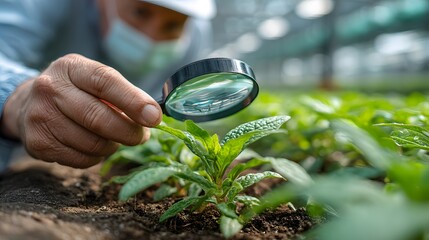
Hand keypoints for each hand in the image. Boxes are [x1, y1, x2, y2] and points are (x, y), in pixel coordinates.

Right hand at [1, 54, 161, 167]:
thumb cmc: (76, 92)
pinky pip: (80, 160)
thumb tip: (152, 116)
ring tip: (114, 139)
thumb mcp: (94, 81)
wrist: (29, 104)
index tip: (154, 117)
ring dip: (112, 146)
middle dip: (129, 132)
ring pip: (92, 143)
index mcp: (72, 67)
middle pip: (99, 117)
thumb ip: (124, 94)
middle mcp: (51, 88)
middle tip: (141, 136)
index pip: (106, 82)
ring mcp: (40, 116)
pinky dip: (96, 158)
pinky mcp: (38, 143)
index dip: (134, 101)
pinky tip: (94, 147)